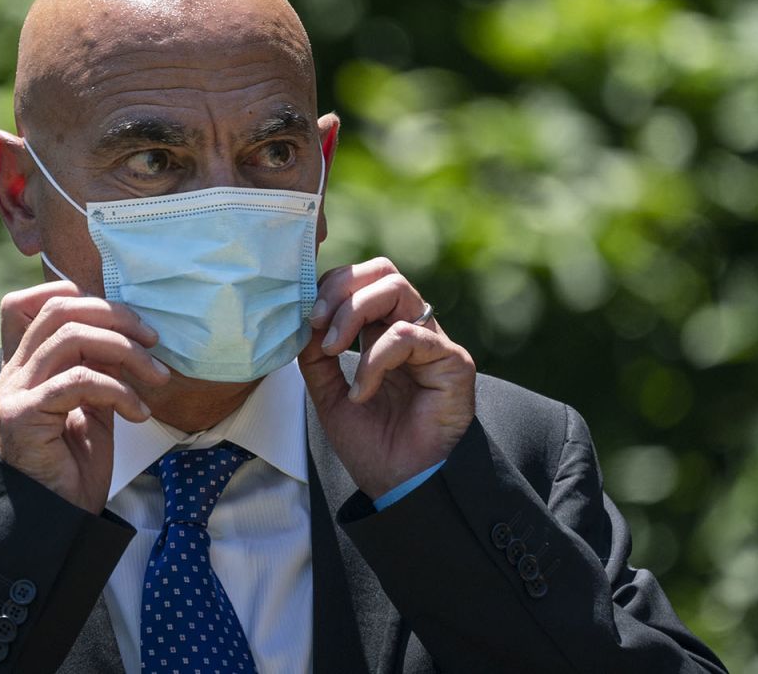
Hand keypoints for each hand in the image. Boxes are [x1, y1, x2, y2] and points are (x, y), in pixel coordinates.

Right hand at [0, 281, 168, 513]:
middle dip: (116, 316)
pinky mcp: (22, 415)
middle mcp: (12, 373)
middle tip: (153, 340)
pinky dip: (119, 389)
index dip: (76, 293)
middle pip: (60, 310)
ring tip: (156, 377)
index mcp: (26, 365)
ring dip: (126, 352)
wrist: (58, 518)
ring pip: (71, 338)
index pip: (29, 302)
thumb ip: (101, 365)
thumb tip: (132, 332)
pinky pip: (78, 381)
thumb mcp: (95, 403)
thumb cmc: (76, 465)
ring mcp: (12, 392)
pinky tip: (138, 411)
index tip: (124, 318)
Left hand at [299, 258, 475, 499]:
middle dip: (341, 289)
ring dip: (353, 313)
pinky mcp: (452, 361)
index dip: (331, 289)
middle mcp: (411, 329)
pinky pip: (407, 335)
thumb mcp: (327, 393)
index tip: (306, 320)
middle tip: (317, 323)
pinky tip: (362, 392)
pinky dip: (374, 359)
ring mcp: (434, 342)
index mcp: (383, 332)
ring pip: (396, 289)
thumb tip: (304, 316)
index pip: (361, 281)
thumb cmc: (371, 444)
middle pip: (382, 271)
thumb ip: (315, 355)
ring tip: (334, 351)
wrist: (400, 486)